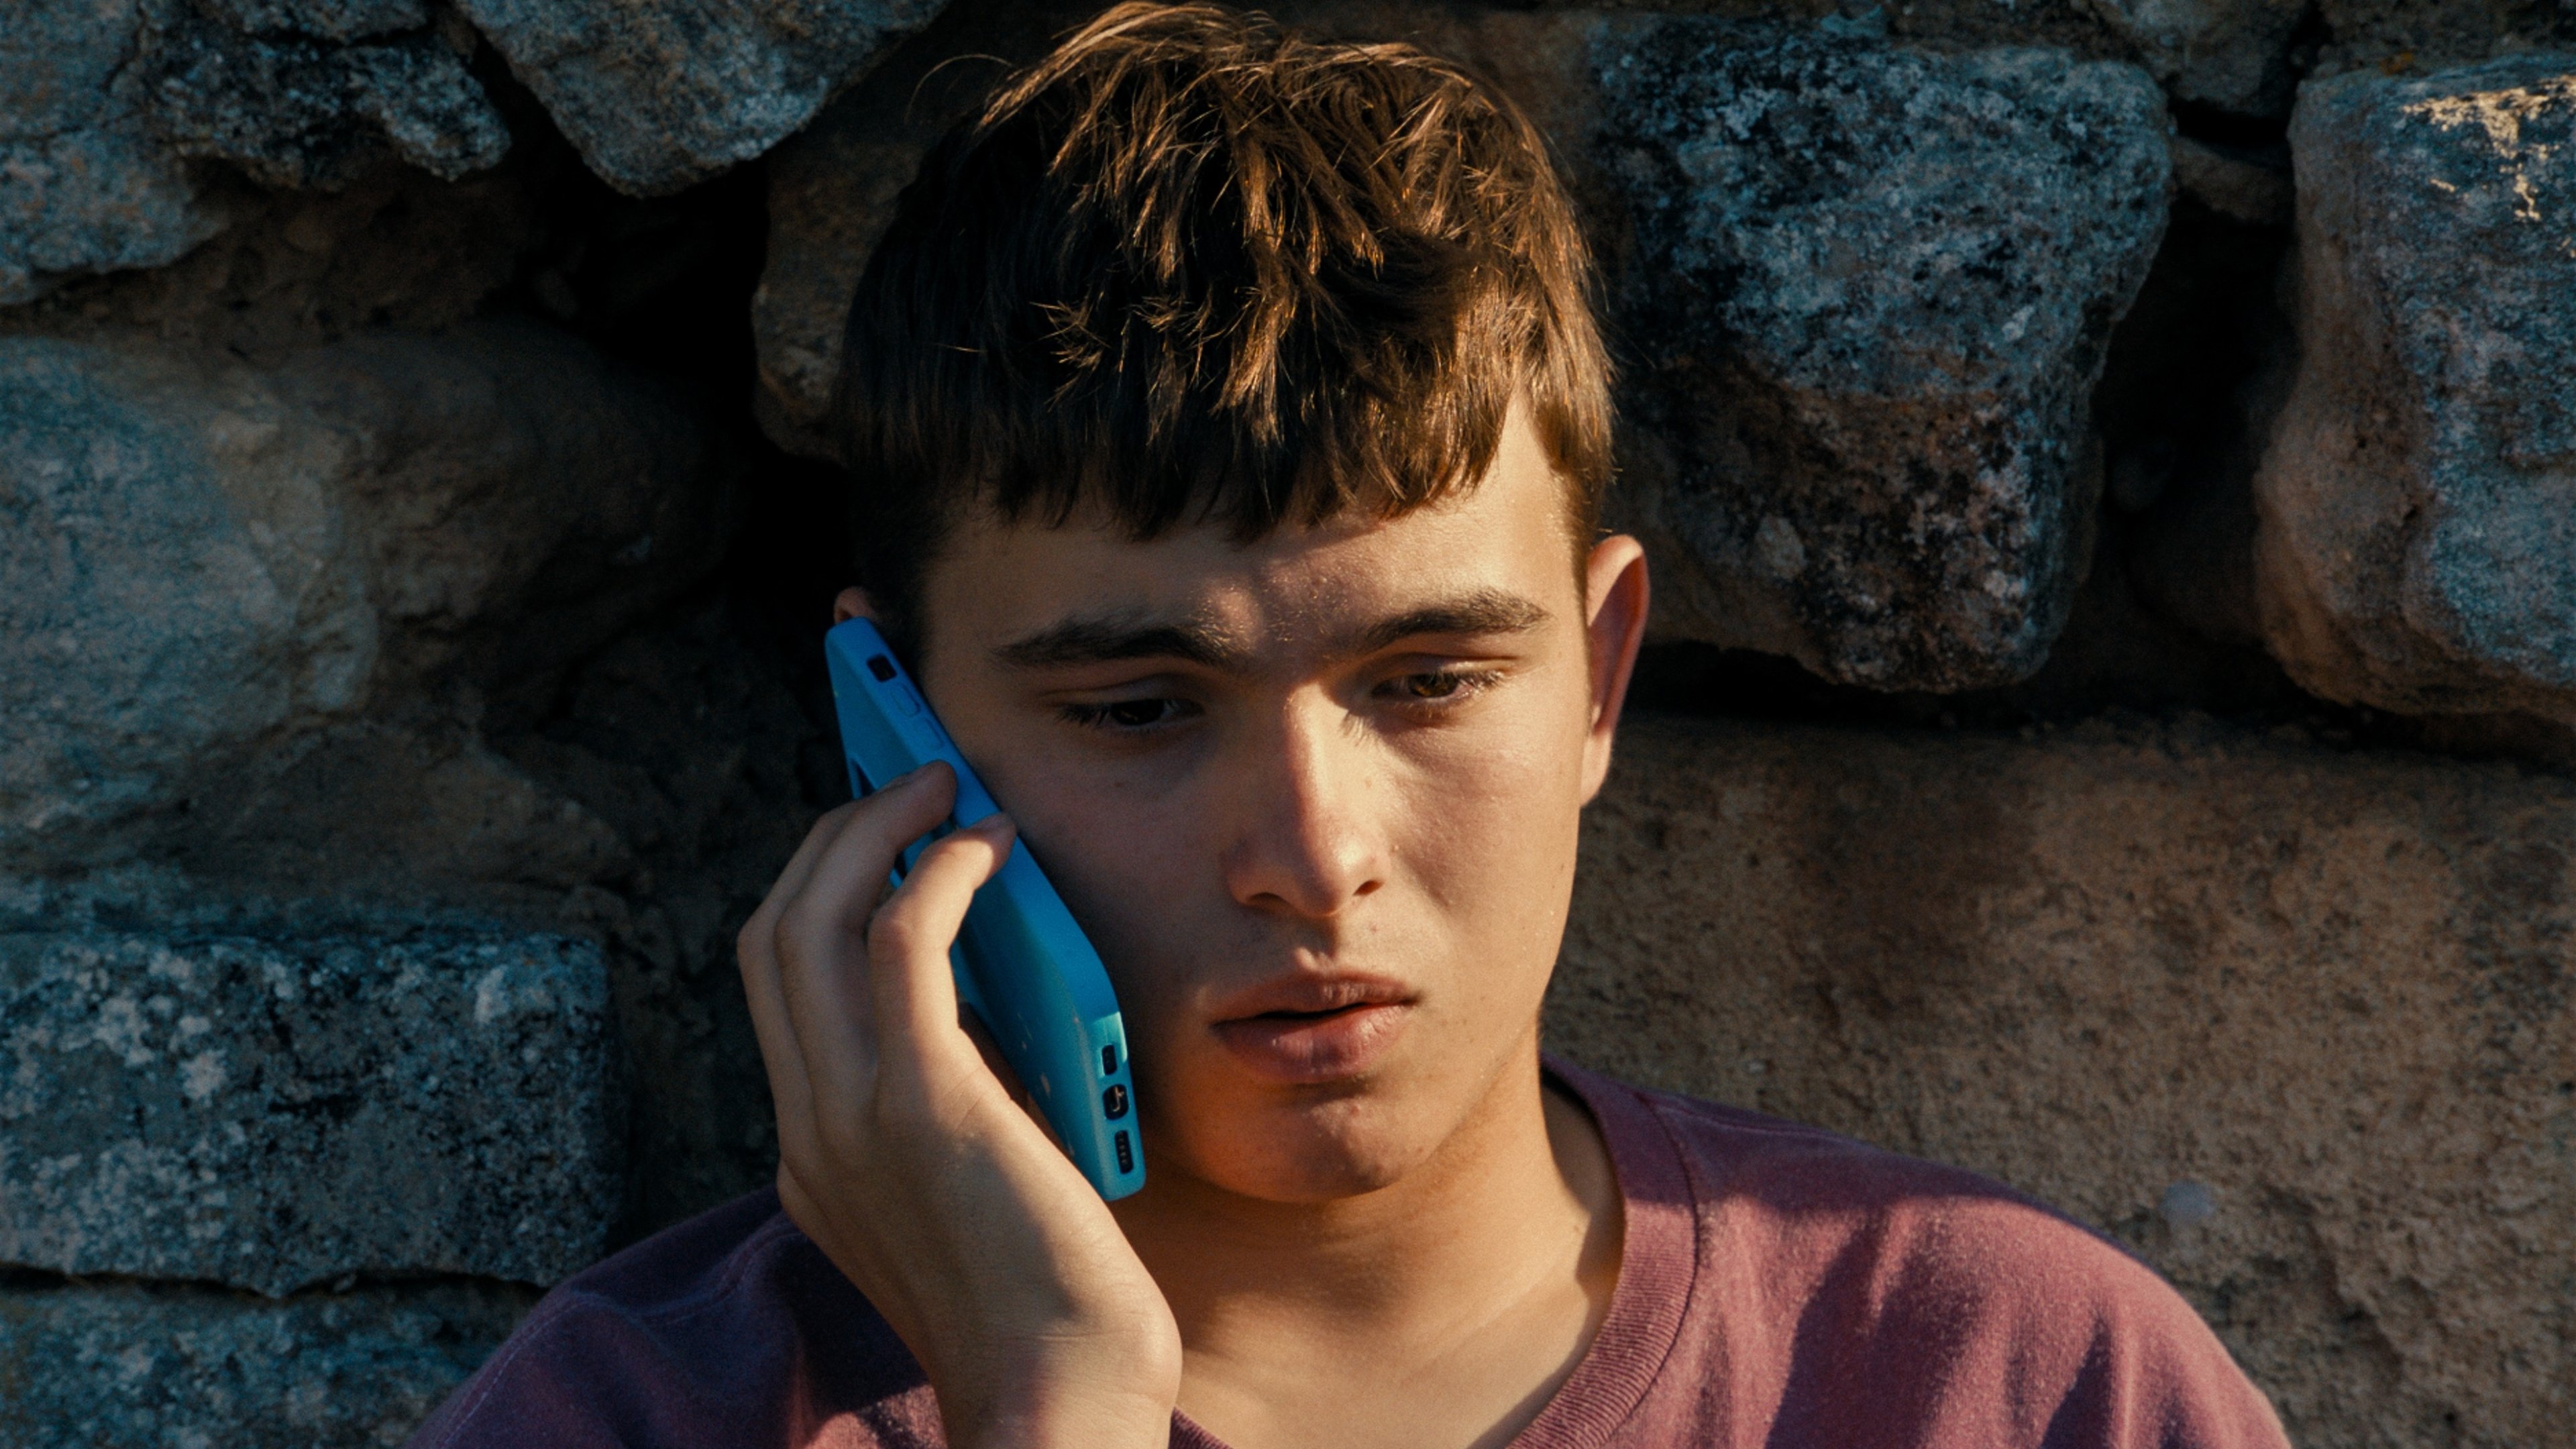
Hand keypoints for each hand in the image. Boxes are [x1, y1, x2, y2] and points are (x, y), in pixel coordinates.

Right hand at [737, 763, 1181, 1447]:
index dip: (815, 890)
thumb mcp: (975, 1183)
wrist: (1058, 1394)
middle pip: (771, 933)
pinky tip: (987, 847)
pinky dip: (938, 873)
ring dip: (873, 831)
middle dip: (833, 839)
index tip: (868, 834)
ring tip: (941, 786)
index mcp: (813, 1153)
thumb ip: (958, 1097)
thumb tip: (993, 992)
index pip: (778, 986)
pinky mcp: (922, 1106)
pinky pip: (900, 944)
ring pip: (809, 921)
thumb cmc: (1049, 1301)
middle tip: (909, 785)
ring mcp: (850, 1118)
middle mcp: (808, 1130)